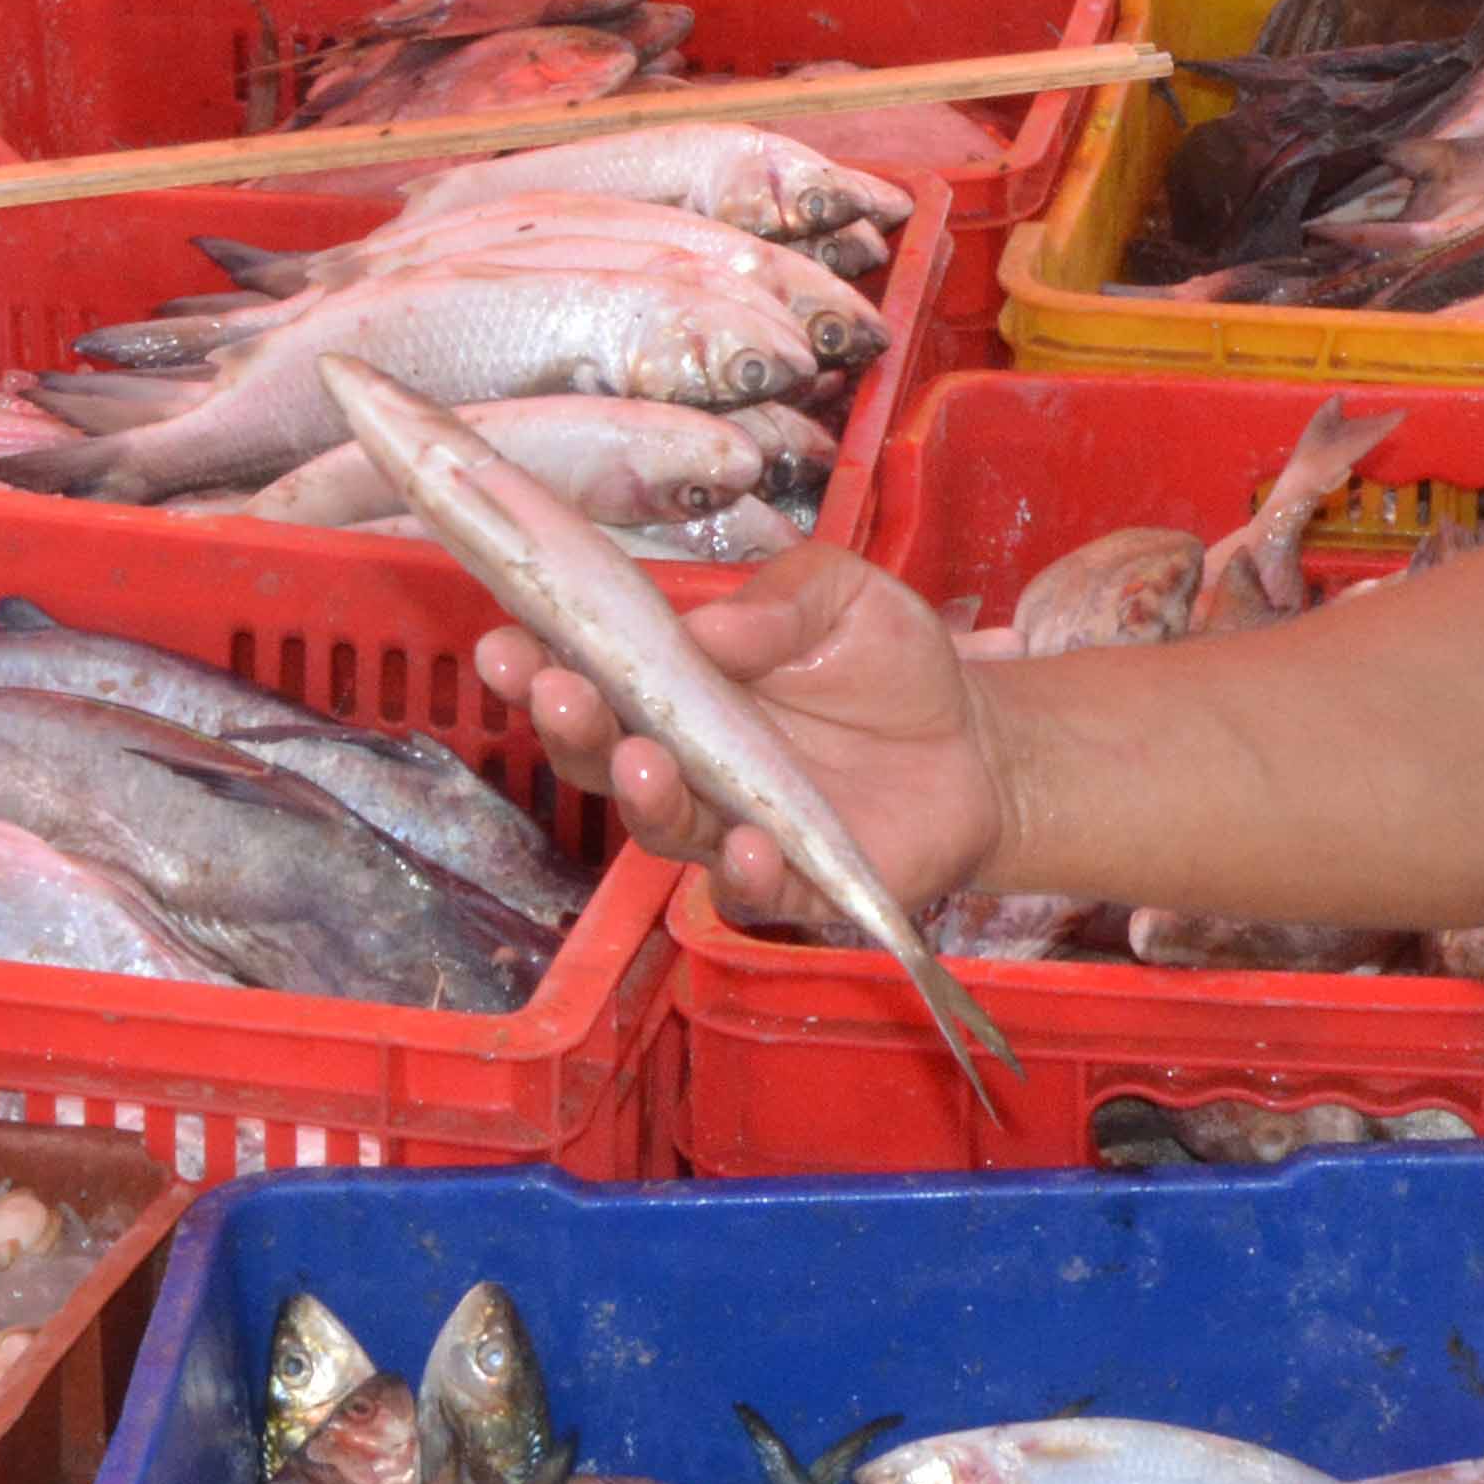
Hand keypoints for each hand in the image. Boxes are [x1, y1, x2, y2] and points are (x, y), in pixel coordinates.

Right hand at [468, 542, 1009, 921]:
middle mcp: (689, 760)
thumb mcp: (843, 594)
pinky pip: (751, 889)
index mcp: (680, 684)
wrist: (977, 746)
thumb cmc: (890, 663)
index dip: (540, 660)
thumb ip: (780, 600)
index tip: (506, 638)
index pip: (593, 673)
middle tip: (556, 690)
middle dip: (570, 725)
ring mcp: (734, 825)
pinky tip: (750, 840)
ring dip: (643, 796)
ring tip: (642, 759)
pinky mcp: (794, 881)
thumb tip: (709, 630)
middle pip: (603, 755)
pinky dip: (743, 870)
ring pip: (663, 825)